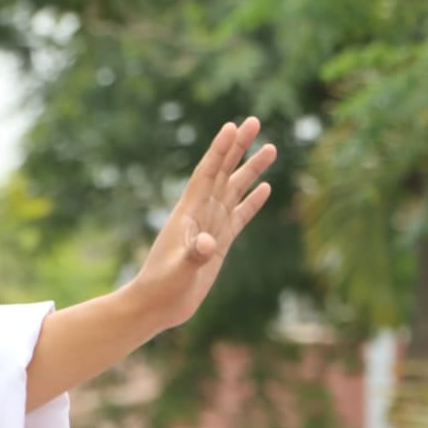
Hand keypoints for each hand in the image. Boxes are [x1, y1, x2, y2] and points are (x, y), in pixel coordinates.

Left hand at [132, 117, 275, 332]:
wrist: (157, 306)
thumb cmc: (161, 287)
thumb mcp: (179, 270)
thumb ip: (194, 255)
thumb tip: (207, 243)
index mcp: (188, 213)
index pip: (206, 173)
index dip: (219, 150)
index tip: (233, 126)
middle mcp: (199, 214)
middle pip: (222, 173)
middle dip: (238, 148)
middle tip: (254, 121)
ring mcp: (210, 227)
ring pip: (234, 191)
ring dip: (251, 170)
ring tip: (271, 148)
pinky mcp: (218, 244)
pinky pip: (239, 216)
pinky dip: (252, 201)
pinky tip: (265, 187)